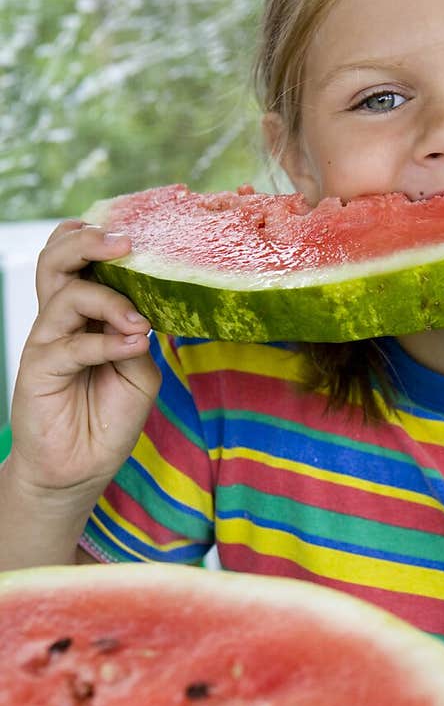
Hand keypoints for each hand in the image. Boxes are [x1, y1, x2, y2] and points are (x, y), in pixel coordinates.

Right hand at [8, 221, 160, 498]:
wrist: (80, 467)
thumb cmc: (110, 417)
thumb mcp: (139, 372)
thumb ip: (137, 338)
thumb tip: (141, 313)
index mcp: (84, 313)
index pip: (82, 260)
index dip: (101, 241)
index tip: (141, 238)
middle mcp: (62, 318)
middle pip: (58, 259)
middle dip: (90, 242)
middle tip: (125, 243)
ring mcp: (47, 340)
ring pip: (64, 292)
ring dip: (107, 297)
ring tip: (138, 318)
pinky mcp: (39, 367)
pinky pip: (72, 344)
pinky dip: (106, 342)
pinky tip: (133, 344)